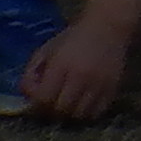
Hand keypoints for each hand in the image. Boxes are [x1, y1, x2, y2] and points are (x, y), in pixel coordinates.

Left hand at [17, 0, 140, 121]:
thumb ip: (32, 72)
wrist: (109, 26)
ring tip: (67, 104)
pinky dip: (87, 113)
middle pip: (61, 110)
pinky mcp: (112, 87)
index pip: (43, 98)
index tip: (36, 99)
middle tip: (51, 104)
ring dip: (70, 114)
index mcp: (61, 65)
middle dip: (52, 111)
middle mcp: (81, 77)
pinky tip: (83, 103)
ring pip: (79, 115)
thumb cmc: (74, 37)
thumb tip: (27, 96)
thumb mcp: (47, 49)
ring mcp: (99, 84)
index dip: (36, 104)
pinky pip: (97, 112)